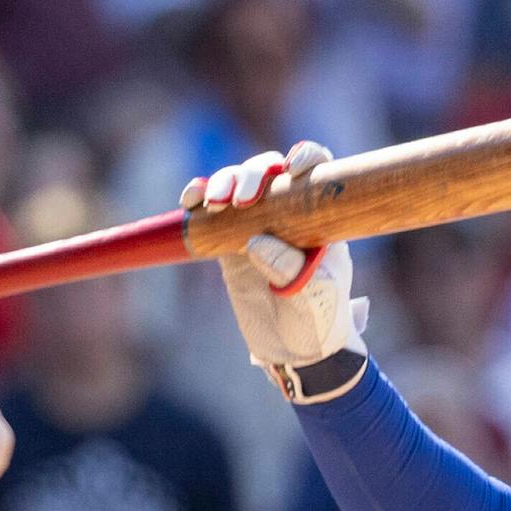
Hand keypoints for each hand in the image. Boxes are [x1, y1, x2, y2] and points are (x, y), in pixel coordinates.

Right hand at [180, 143, 369, 399]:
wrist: (297, 352)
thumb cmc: (319, 320)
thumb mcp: (314, 297)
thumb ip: (291, 269)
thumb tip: (257, 240)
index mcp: (320, 216)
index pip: (317, 172)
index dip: (305, 158)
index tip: (294, 169)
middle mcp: (288, 211)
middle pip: (268, 171)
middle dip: (253, 174)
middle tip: (243, 199)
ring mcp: (256, 222)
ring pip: (236, 184)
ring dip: (223, 182)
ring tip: (215, 201)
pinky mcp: (229, 240)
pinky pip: (210, 211)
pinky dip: (197, 198)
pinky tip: (190, 200)